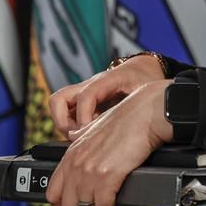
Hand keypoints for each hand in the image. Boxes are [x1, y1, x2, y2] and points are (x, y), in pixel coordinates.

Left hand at [45, 79, 174, 205]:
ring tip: (108, 205)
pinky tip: (117, 202)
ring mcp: (90, 172)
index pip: (52, 193)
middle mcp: (77, 164)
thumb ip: (81, 136)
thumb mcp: (95, 125)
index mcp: (71, 153)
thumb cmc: (126, 118)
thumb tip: (73, 136)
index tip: (76, 205)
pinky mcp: (107, 177)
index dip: (64, 205)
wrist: (145, 115)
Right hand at [48, 56, 166, 135]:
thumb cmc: (146, 79)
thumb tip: (140, 124)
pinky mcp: (85, 101)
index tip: (89, 131)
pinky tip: (89, 133)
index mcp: (107, 80)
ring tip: (81, 137)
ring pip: (59, 105)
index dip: (85, 116)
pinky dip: (73, 125)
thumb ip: (139, 105)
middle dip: (64, 122)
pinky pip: (68, 112)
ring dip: (65, 124)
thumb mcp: (147, 90)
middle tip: (79, 136)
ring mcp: (85, 92)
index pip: (86, 95)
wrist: (144, 68)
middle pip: (59, 99)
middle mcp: (90, 85)